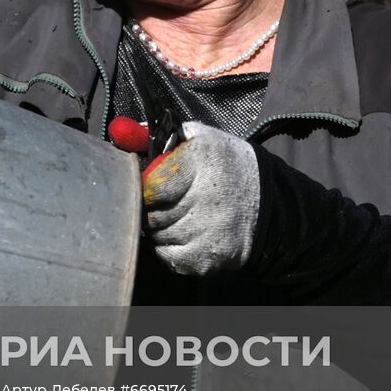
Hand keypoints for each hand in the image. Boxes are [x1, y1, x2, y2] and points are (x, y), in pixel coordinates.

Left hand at [110, 118, 260, 274]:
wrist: (269, 202)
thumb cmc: (223, 166)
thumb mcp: (197, 139)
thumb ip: (157, 137)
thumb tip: (121, 133)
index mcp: (202, 160)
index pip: (152, 185)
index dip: (146, 189)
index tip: (150, 188)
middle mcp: (208, 196)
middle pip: (152, 214)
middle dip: (150, 210)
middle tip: (161, 204)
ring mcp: (211, 230)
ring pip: (158, 236)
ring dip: (159, 230)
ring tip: (176, 217)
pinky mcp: (212, 256)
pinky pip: (169, 257)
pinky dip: (168, 249)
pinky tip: (183, 235)